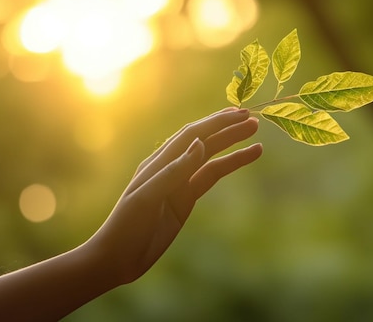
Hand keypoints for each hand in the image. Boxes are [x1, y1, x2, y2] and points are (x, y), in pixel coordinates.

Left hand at [87, 107, 262, 283]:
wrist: (116, 258)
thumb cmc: (126, 226)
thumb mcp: (147, 199)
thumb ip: (173, 172)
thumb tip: (199, 143)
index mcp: (157, 163)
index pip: (191, 135)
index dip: (216, 123)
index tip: (239, 115)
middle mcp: (169, 167)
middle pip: (203, 141)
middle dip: (227, 129)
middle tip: (254, 119)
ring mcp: (178, 183)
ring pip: (210, 157)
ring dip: (231, 144)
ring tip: (256, 136)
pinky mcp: (185, 200)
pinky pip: (210, 177)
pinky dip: (228, 166)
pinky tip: (244, 158)